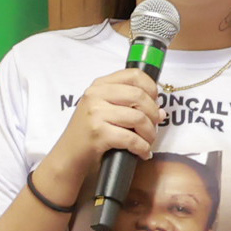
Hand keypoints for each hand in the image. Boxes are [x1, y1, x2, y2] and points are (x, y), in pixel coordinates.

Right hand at [40, 66, 164, 199]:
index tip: (155, 103)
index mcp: (100, 85)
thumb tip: (162, 112)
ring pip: (138, 118)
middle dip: (153, 114)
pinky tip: (143, 153)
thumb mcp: (104, 110)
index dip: (151, 88)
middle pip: (140, 96)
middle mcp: (95, 95)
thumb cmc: (90, 133)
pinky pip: (131, 139)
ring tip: (148, 142)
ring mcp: (95, 113)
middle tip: (154, 127)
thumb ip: (129, 105)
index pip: (134, 75)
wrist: (68, 155)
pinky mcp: (98, 133)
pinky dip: (142, 148)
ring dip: (149, 134)